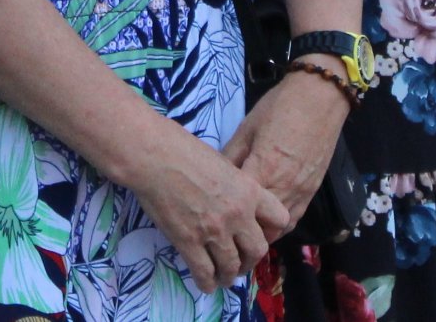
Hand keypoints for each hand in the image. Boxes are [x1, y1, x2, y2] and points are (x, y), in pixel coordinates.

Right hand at [123, 125, 289, 292]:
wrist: (156, 157)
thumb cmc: (187, 151)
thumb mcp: (225, 164)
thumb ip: (237, 187)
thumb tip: (237, 202)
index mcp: (249, 191)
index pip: (280, 219)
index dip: (271, 229)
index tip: (259, 233)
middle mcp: (237, 215)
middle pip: (258, 250)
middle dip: (250, 260)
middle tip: (241, 263)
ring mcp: (214, 231)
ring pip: (232, 267)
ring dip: (229, 276)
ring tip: (224, 278)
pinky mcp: (189, 243)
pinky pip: (204, 272)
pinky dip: (207, 283)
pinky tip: (206, 284)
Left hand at [221, 67, 350, 227]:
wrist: (320, 97)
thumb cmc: (279, 107)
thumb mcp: (246, 128)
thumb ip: (230, 157)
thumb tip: (214, 177)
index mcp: (262, 170)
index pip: (238, 208)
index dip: (222, 216)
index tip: (209, 216)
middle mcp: (283, 188)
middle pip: (258, 227)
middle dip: (240, 231)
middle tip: (223, 228)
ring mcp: (300, 193)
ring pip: (277, 231)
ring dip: (259, 233)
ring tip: (242, 229)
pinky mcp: (312, 193)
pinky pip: (293, 221)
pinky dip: (277, 227)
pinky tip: (265, 221)